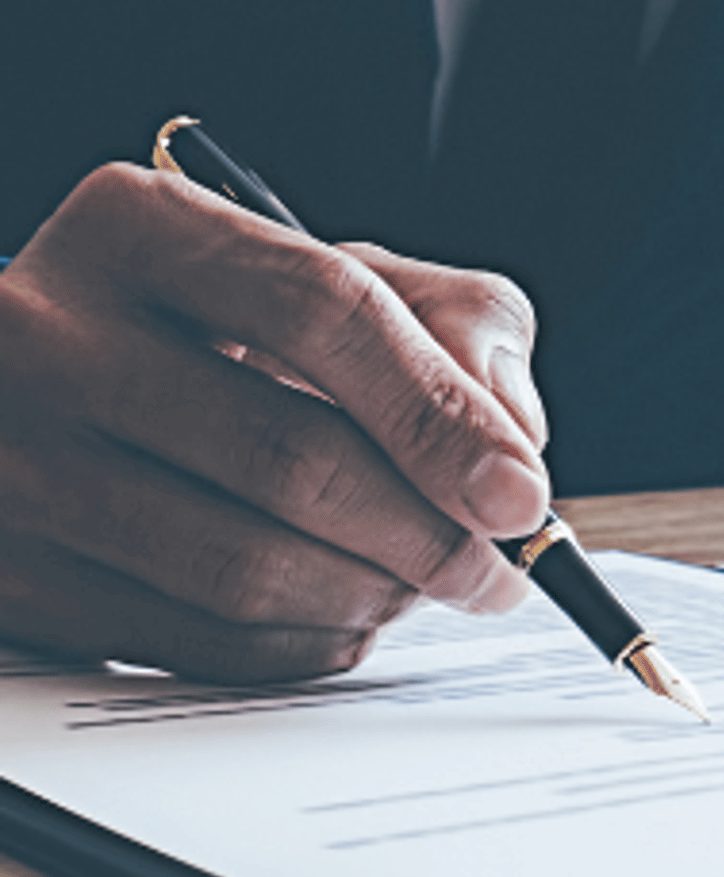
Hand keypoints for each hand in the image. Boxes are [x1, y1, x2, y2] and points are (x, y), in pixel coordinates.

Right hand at [0, 165, 551, 681]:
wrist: (35, 393)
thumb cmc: (216, 332)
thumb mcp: (331, 278)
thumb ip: (453, 322)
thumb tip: (512, 439)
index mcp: (142, 231)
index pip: (322, 312)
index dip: (439, 415)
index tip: (520, 494)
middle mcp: (48, 333)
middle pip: (290, 456)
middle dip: (430, 534)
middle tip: (499, 568)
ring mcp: (12, 462)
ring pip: (243, 568)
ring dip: (373, 597)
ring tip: (424, 587)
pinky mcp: (10, 576)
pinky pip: (194, 641)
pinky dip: (303, 645)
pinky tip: (345, 615)